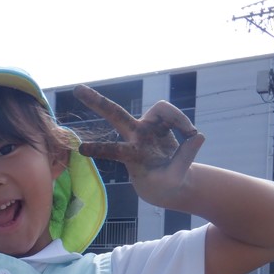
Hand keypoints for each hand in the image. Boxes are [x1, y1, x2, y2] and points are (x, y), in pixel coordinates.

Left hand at [72, 84, 205, 207]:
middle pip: (115, 114)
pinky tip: (191, 135)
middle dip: (97, 101)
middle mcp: (135, 137)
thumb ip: (184, 158)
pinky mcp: (161, 122)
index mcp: (131, 156)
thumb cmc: (165, 184)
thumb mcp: (173, 179)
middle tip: (76, 89)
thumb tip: (196, 135)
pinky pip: (175, 114)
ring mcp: (147, 127)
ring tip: (190, 134)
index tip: (81, 148)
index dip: (100, 148)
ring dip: (179, 118)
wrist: (170, 182)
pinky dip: (184, 123)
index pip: (114, 150)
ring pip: (161, 108)